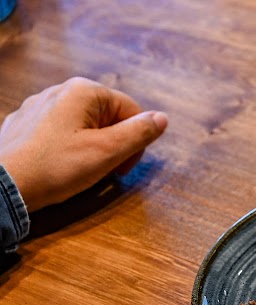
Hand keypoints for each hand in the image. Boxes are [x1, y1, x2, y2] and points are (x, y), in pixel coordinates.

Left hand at [0, 77, 167, 211]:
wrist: (4, 185)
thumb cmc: (56, 168)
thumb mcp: (107, 152)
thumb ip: (138, 134)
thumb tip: (162, 119)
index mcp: (84, 91)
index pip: (131, 111)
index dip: (135, 142)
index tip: (123, 168)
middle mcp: (61, 90)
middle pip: (108, 116)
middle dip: (113, 144)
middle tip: (104, 171)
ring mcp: (40, 105)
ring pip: (85, 125)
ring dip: (93, 148)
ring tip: (81, 171)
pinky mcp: (26, 123)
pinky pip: (62, 132)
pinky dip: (69, 148)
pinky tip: (61, 167)